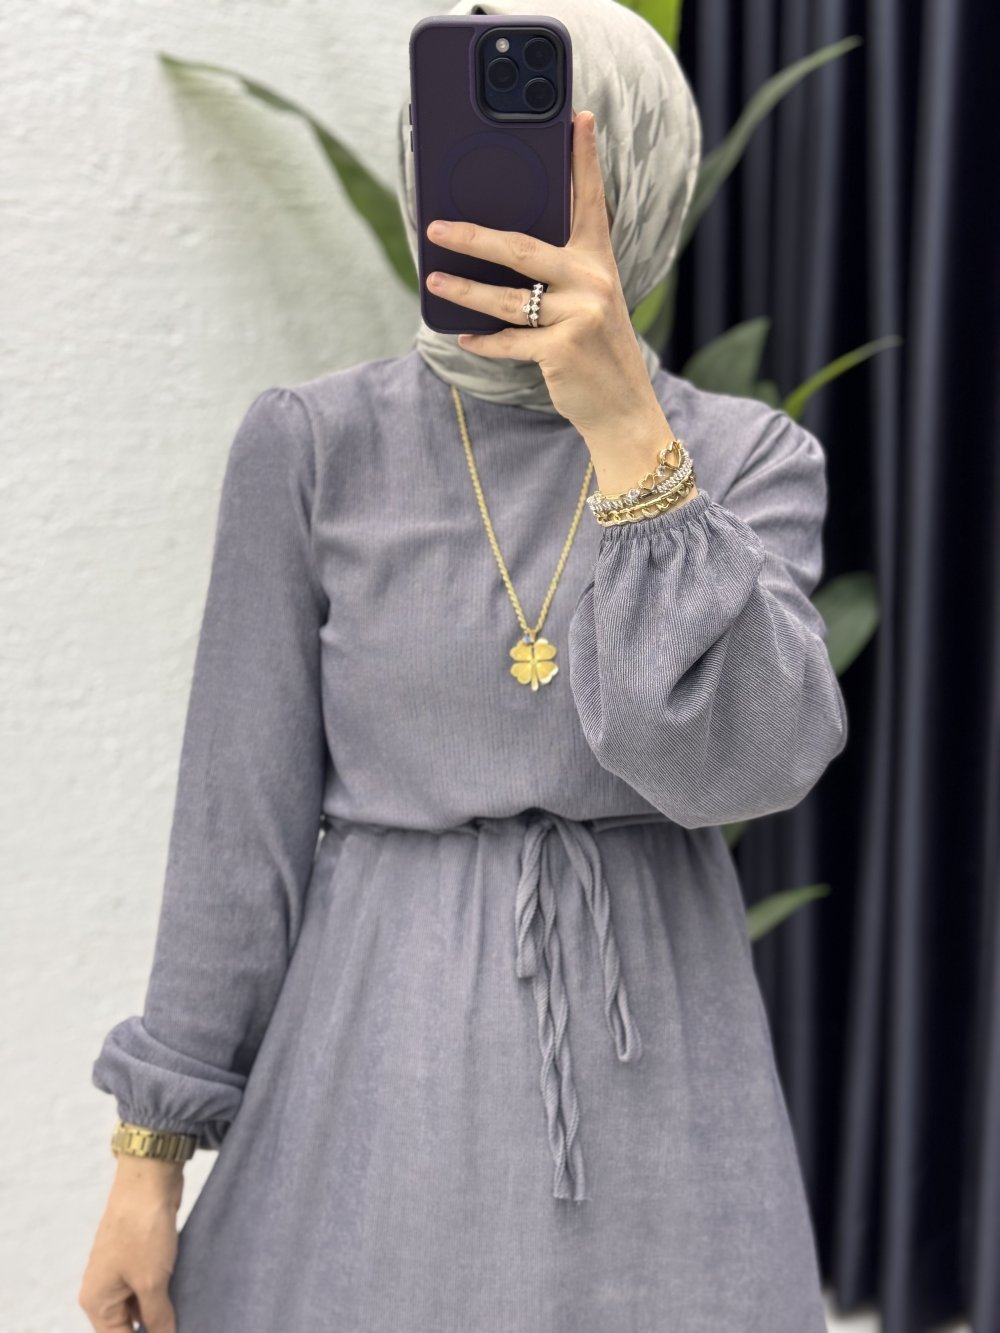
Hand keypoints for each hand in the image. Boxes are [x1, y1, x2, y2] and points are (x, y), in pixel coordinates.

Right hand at [79, 1160, 183, 1331]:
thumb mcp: (152, 1282)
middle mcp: (103, 1289)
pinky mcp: (137, 1255)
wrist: (149, 1178)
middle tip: (183, 1325)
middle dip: (155, 1328)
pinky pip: (149, 1285)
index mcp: (97, 1301)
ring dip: (161, 1312)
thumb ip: (157, 1319)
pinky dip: (165, 1293)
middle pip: (128, 1326)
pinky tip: (185, 1297)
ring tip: (187, 1316)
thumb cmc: (142, 1229)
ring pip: (141, 1306)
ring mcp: (119, 1271)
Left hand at [424, 110, 690, 497]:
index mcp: (599, 262)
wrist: (624, 408)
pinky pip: (509, 342)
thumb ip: (559, 276)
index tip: (577, 117)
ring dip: (463, 290)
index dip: (583, 158)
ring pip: (506, 297)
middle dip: (473, 236)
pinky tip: (464, 337)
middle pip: (521, 247)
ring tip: (434, 281)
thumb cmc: (598, 352)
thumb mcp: (590, 304)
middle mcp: (592, 282)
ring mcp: (578, 317)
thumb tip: (500, 253)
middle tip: (436, 227)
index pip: (590, 201)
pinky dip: (484, 342)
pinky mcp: (562, 351)